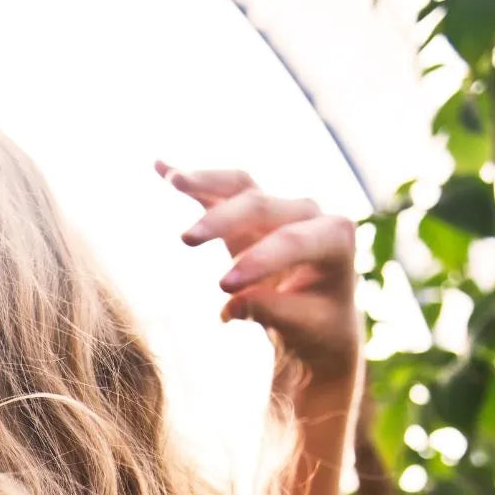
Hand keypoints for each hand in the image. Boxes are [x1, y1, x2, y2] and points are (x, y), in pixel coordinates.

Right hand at [155, 160, 362, 407]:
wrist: (316, 317)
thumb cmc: (315, 325)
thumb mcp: (303, 327)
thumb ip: (272, 312)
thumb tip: (231, 306)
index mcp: (334, 238)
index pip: (292, 241)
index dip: (258, 259)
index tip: (223, 288)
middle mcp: (308, 214)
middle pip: (261, 206)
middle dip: (223, 220)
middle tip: (186, 240)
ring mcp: (278, 209)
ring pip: (241, 186)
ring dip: (206, 181)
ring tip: (174, 182)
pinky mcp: (250, 213)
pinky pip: (222, 190)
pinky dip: (194, 181)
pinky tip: (160, 168)